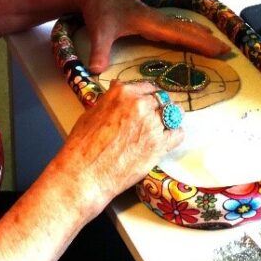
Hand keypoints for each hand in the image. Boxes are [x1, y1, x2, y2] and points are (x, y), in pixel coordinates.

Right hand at [59, 80, 182, 208]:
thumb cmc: (82, 145)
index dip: (147, 95)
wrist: (85, 174)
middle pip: (161, 99)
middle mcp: (140, 104)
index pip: (147, 87)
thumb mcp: (92, 112)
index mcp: (123, 93)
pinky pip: (178, 134)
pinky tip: (167, 139)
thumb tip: (118, 89)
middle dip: (158, 107)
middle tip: (153, 117)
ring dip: (169, 119)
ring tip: (163, 127)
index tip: (147, 102)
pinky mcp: (160, 145)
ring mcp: (152, 124)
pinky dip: (174, 135)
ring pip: (173, 114)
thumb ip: (110, 100)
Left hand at [72, 0, 229, 72]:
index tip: (218, 49)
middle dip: (205, 39)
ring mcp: (151, 17)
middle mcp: (154, 18)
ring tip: (215, 43)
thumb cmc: (97, 8)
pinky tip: (188, 35)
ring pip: (181, 26)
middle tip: (227, 49)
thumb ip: (99, 50)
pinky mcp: (146, 18)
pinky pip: (172, 27)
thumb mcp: (98, 30)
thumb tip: (97, 71)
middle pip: (186, 29)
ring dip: (198, 34)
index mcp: (149, 21)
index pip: (180, 34)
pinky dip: (185, 32)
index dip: (199, 42)